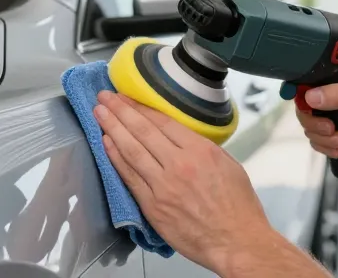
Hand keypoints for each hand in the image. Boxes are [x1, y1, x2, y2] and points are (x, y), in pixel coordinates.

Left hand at [92, 90, 270, 272]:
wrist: (236, 242)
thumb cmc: (238, 206)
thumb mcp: (229, 165)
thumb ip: (203, 148)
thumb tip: (181, 138)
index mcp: (200, 151)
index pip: (162, 122)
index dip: (140, 107)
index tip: (126, 97)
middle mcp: (179, 164)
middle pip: (142, 131)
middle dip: (120, 110)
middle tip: (104, 96)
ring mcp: (163, 186)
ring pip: (131, 150)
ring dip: (112, 128)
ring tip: (99, 113)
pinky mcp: (152, 206)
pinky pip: (129, 176)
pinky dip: (115, 158)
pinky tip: (105, 143)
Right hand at [297, 67, 337, 158]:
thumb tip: (311, 97)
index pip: (312, 79)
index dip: (304, 94)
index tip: (308, 108)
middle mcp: (337, 91)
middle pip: (306, 105)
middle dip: (314, 123)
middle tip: (330, 130)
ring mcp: (336, 111)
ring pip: (310, 124)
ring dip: (321, 137)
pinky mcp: (337, 129)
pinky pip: (317, 138)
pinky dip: (324, 146)